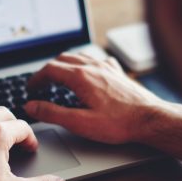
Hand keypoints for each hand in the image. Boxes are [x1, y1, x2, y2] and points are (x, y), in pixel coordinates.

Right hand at [25, 52, 181, 160]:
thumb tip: (32, 106)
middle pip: (62, 60)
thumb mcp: (79, 123)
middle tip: (40, 84)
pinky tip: (86, 72)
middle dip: (48, 70)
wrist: (150, 119)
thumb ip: (52, 113)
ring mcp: (106, 67)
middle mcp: (93, 66)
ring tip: (58, 77)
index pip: (50, 70)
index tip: (30, 88)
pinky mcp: (117, 72)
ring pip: (79, 57)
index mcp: (81, 77)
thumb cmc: (119, 123)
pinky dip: (84, 63)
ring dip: (64, 65)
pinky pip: (96, 59)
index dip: (36, 79)